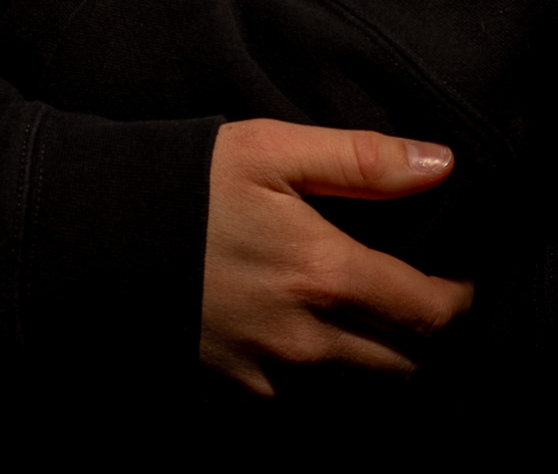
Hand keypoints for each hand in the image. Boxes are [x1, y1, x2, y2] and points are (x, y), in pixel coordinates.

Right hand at [201, 119, 473, 393]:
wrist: (97, 236)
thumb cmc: (189, 182)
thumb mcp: (272, 149)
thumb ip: (362, 159)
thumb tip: (443, 164)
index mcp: (325, 272)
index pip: (430, 313)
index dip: (460, 301)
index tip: (460, 281)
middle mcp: (307, 340)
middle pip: (405, 367)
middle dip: (427, 342)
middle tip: (424, 305)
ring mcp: (270, 378)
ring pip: (360, 394)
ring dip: (382, 368)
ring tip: (379, 327)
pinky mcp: (237, 395)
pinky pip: (307, 408)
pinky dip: (328, 387)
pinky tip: (318, 346)